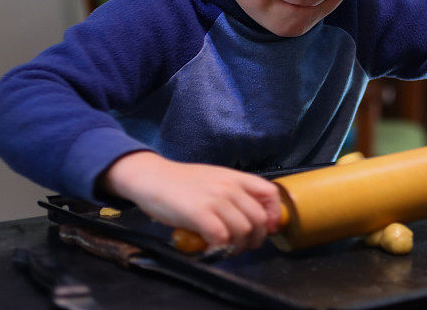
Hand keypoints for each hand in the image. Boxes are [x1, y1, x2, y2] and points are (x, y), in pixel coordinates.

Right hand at [100, 151, 281, 253]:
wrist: (152, 177)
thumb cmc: (181, 182)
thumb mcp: (214, 178)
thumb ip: (233, 192)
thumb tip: (251, 215)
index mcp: (235, 177)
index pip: (270, 193)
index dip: (274, 214)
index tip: (268, 228)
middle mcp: (229, 187)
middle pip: (260, 218)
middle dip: (256, 238)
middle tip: (242, 245)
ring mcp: (215, 200)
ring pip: (244, 231)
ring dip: (237, 246)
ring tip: (225, 248)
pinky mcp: (199, 214)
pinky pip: (221, 238)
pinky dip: (219, 248)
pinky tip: (209, 248)